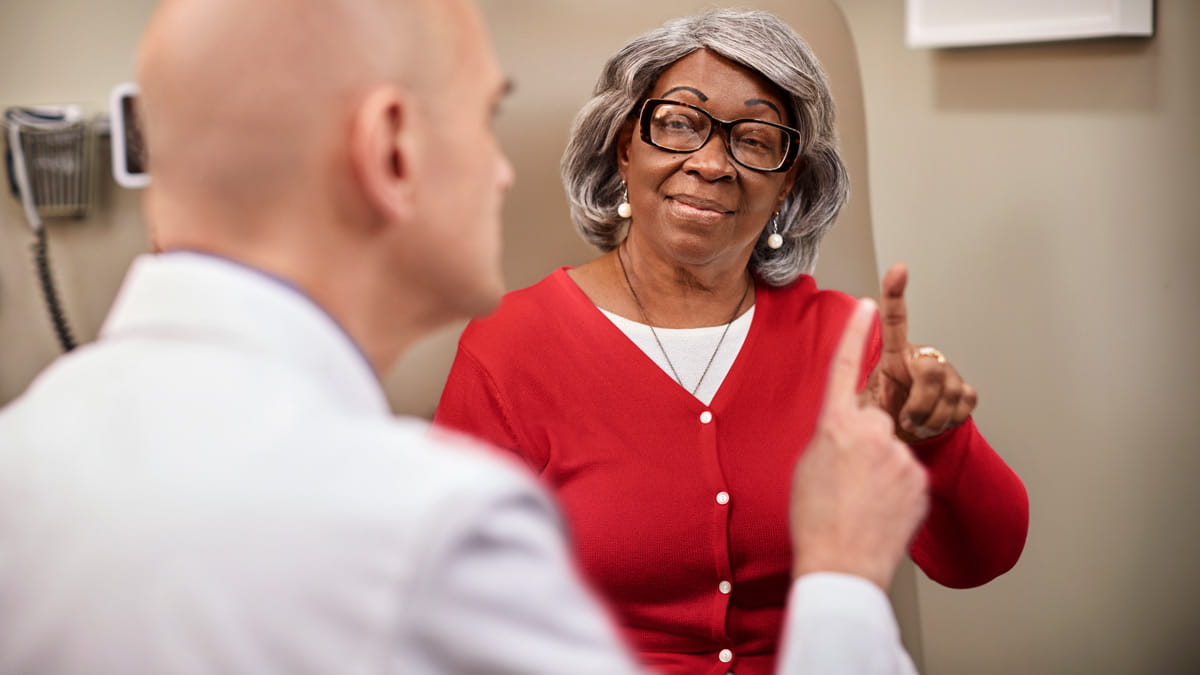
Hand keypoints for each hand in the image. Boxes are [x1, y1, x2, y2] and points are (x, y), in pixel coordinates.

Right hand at [790, 298, 929, 590]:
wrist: (842, 565)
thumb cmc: (815, 520)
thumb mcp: (808, 467)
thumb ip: (830, 438)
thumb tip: (847, 433)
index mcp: (835, 426)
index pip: (846, 368)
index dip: (857, 333)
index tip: (868, 304)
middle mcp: (871, 432)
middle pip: (875, 420)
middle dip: (866, 442)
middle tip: (849, 479)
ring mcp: (899, 455)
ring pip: (892, 451)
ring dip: (881, 470)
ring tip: (863, 502)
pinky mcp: (920, 480)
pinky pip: (908, 476)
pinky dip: (897, 490)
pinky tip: (880, 512)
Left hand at [871, 263, 976, 442]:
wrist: (907, 435)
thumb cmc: (884, 416)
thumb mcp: (864, 408)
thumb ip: (860, 405)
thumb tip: (855, 411)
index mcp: (894, 356)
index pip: (894, 320)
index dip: (896, 294)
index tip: (898, 270)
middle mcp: (923, 357)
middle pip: (931, 371)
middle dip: (919, 404)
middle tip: (906, 418)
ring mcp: (947, 372)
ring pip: (949, 392)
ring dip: (931, 417)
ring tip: (917, 421)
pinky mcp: (964, 389)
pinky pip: (966, 401)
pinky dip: (950, 418)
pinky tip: (938, 419)